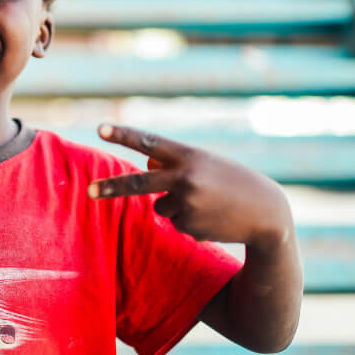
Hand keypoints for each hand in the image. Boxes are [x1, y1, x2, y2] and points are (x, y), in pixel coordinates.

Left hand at [88, 124, 292, 250]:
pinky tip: (212, 218)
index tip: (100, 129)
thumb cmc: (233, 182)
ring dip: (175, 206)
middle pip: (138, 184)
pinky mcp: (190, 225)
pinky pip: (175, 222)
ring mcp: (187, 203)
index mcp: (189, 155)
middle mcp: (185, 178)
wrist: (266, 213)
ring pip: (160, 207)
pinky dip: (189, 221)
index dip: (123, 135)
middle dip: (110, 188)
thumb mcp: (206, 163)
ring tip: (207, 204)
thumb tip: (144, 166)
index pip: (149, 142)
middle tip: (88, 191)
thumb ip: (174, 162)